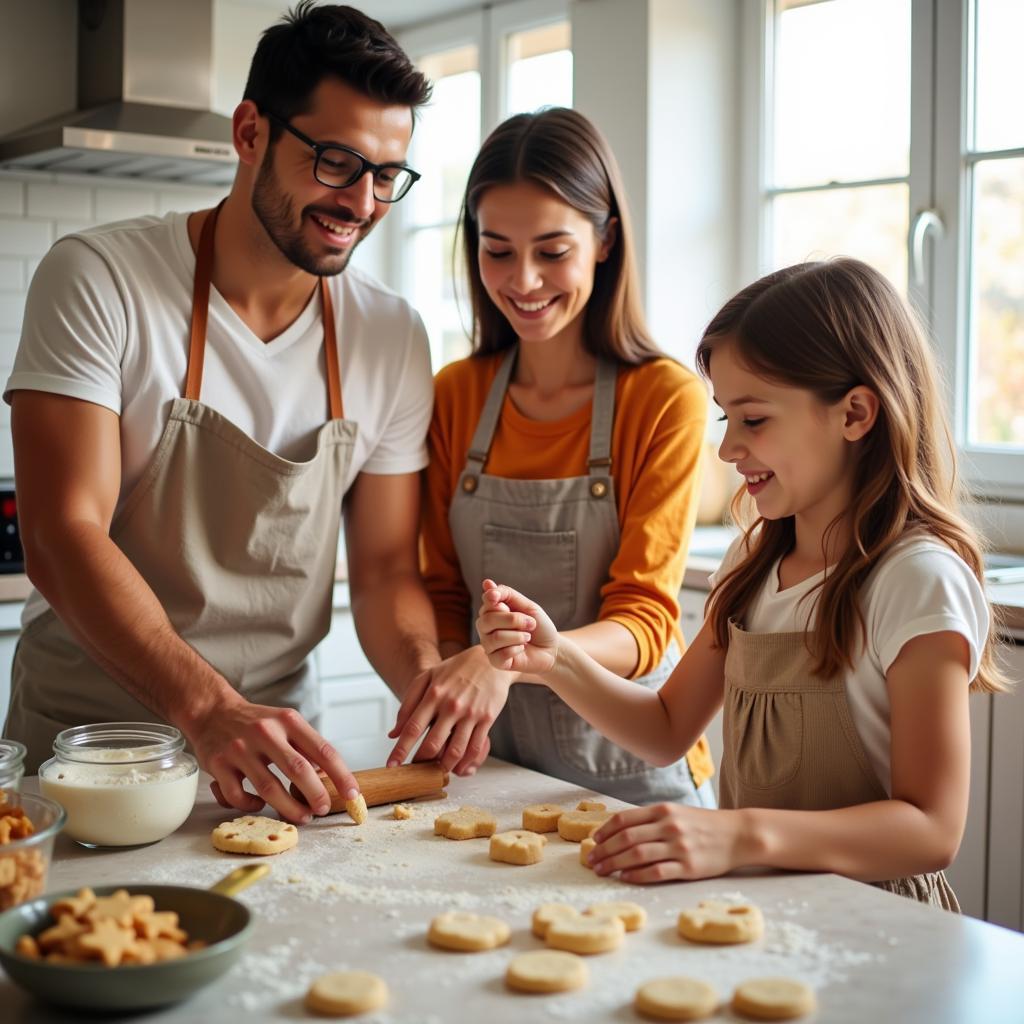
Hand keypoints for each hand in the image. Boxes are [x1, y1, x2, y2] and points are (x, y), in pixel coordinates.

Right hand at [184, 693, 358, 824]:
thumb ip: (305, 747)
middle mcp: (266, 732)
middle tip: (323, 809)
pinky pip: (238, 796)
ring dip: (289, 808)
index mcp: (289, 721)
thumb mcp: (285, 724)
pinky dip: (251, 806)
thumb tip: (328, 777)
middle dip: (316, 795)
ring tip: (301, 817)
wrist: (212, 711)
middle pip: (299, 770)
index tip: (353, 794)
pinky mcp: (219, 764)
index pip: (323, 750)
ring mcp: (240, 748)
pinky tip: (259, 805)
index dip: (342, 775)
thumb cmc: (256, 723)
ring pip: (269, 788)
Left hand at [386, 645, 512, 774]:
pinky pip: (475, 748)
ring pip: (455, 751)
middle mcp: (451, 705)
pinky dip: (466, 763)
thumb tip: (393, 733)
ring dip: (444, 767)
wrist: (492, 659)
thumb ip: (408, 704)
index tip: (392, 765)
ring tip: (437, 771)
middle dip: (421, 762)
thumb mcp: (428, 677)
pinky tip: (459, 767)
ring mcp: (470, 713)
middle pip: (432, 744)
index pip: (413, 727)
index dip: (400, 750)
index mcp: (434, 694)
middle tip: (416, 771)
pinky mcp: (487, 718)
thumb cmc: (456, 669)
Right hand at [476, 579, 557, 675]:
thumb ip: (507, 594)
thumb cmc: (538, 625)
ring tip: (528, 636)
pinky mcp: (495, 661)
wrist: (551, 648)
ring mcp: (489, 645)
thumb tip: (487, 583)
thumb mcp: (527, 606)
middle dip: (513, 620)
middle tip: (530, 623)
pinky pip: (501, 654)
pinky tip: (522, 649)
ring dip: (518, 635)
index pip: (487, 602)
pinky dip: (517, 649)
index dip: (497, 600)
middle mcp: (486, 627)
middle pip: (487, 620)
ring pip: (496, 637)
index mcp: (492, 611)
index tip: (508, 604)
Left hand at [587, 803, 744, 882]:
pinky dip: (637, 876)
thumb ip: (651, 820)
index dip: (605, 831)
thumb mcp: (676, 813)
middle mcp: (668, 826)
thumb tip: (620, 831)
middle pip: (626, 838)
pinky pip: (656, 872)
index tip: (593, 840)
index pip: (625, 820)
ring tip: (602, 871)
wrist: (738, 834)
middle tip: (591, 861)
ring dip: (614, 864)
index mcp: (662, 810)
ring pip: (637, 855)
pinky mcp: (688, 867)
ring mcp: (678, 847)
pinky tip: (625, 878)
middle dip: (604, 850)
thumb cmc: (703, 824)